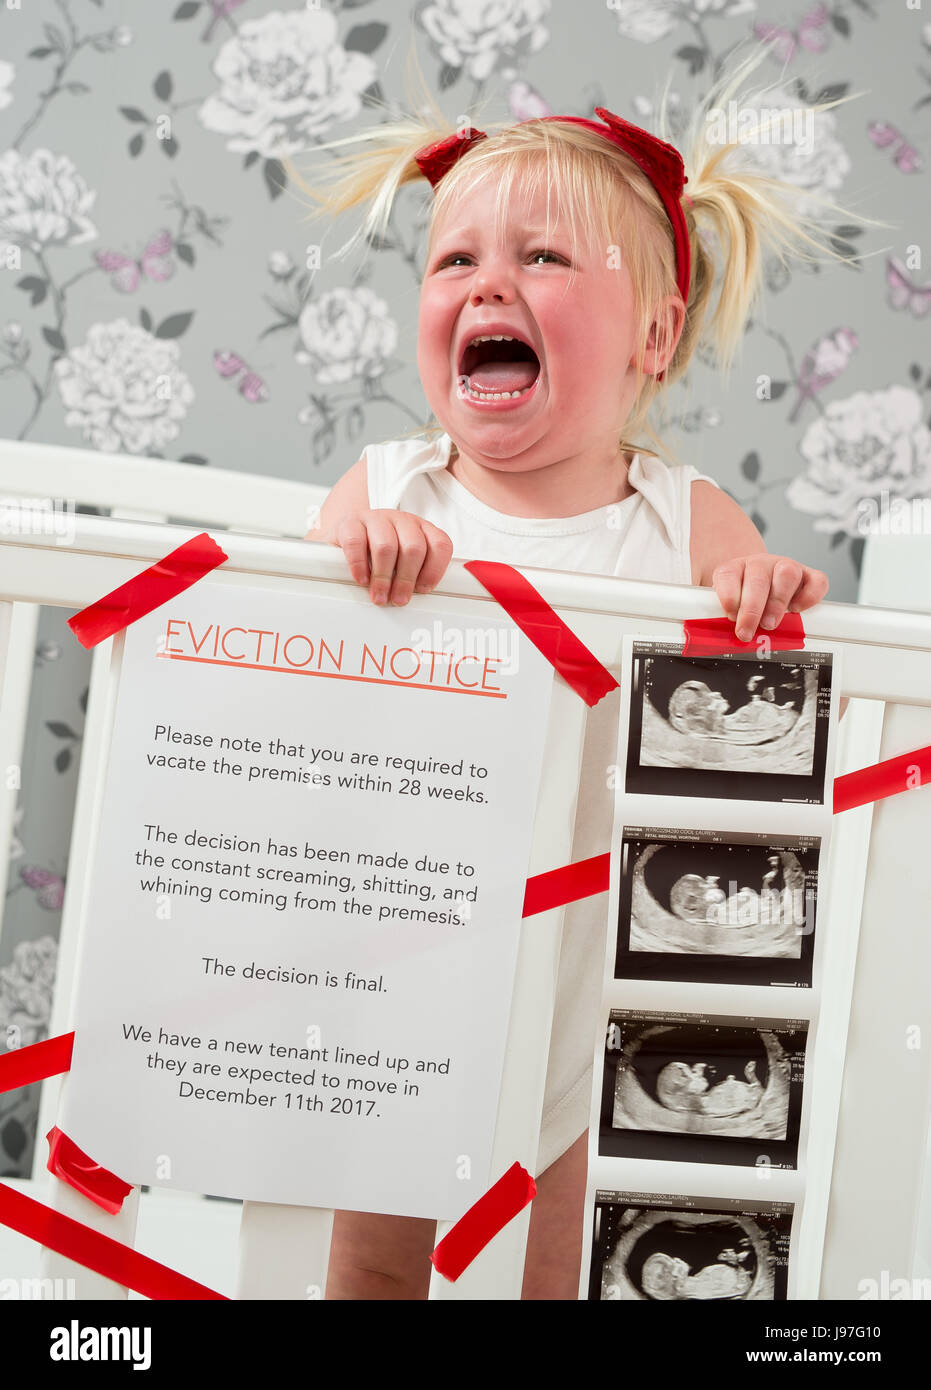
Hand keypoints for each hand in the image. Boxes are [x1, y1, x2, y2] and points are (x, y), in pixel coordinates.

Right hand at [331, 509, 453, 605]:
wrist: (345, 533)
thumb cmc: (378, 550)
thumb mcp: (402, 559)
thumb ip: (415, 572)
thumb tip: (419, 597)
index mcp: (421, 529)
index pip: (440, 544)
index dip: (434, 570)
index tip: (423, 589)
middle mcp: (402, 520)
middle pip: (413, 548)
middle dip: (407, 579)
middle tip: (399, 599)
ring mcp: (376, 519)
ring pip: (386, 546)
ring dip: (383, 577)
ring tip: (379, 595)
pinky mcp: (351, 523)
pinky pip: (356, 543)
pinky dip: (360, 565)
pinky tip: (362, 579)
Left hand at [711, 554, 828, 642]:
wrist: (757, 584)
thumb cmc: (740, 600)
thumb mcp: (719, 606)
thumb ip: (713, 616)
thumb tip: (703, 635)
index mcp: (733, 569)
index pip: (728, 575)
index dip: (728, 596)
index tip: (729, 616)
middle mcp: (759, 564)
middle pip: (757, 578)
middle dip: (751, 609)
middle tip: (747, 631)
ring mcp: (784, 568)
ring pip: (787, 574)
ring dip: (778, 602)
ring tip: (770, 623)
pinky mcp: (808, 576)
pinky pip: (817, 581)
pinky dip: (810, 596)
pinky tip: (797, 610)